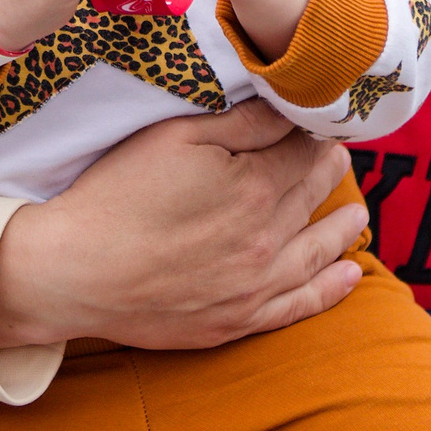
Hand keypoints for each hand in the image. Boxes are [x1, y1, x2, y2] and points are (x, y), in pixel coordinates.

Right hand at [0, 100, 366, 350]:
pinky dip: (329, 290)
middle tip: (337, 157)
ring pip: (317, 251)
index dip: (312, 133)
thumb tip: (290, 108)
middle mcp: (267, 240)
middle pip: (311, 196)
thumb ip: (241, 122)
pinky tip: (349, 277)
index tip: (318, 122)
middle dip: (327, 172)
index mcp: (255, 187)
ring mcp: (254, 286)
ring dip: (342, 229)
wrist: (74, 272)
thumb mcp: (175, 137)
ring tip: (357, 214)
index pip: (303, 151)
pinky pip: (299, 306)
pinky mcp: (236, 321)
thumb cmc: (117, 195)